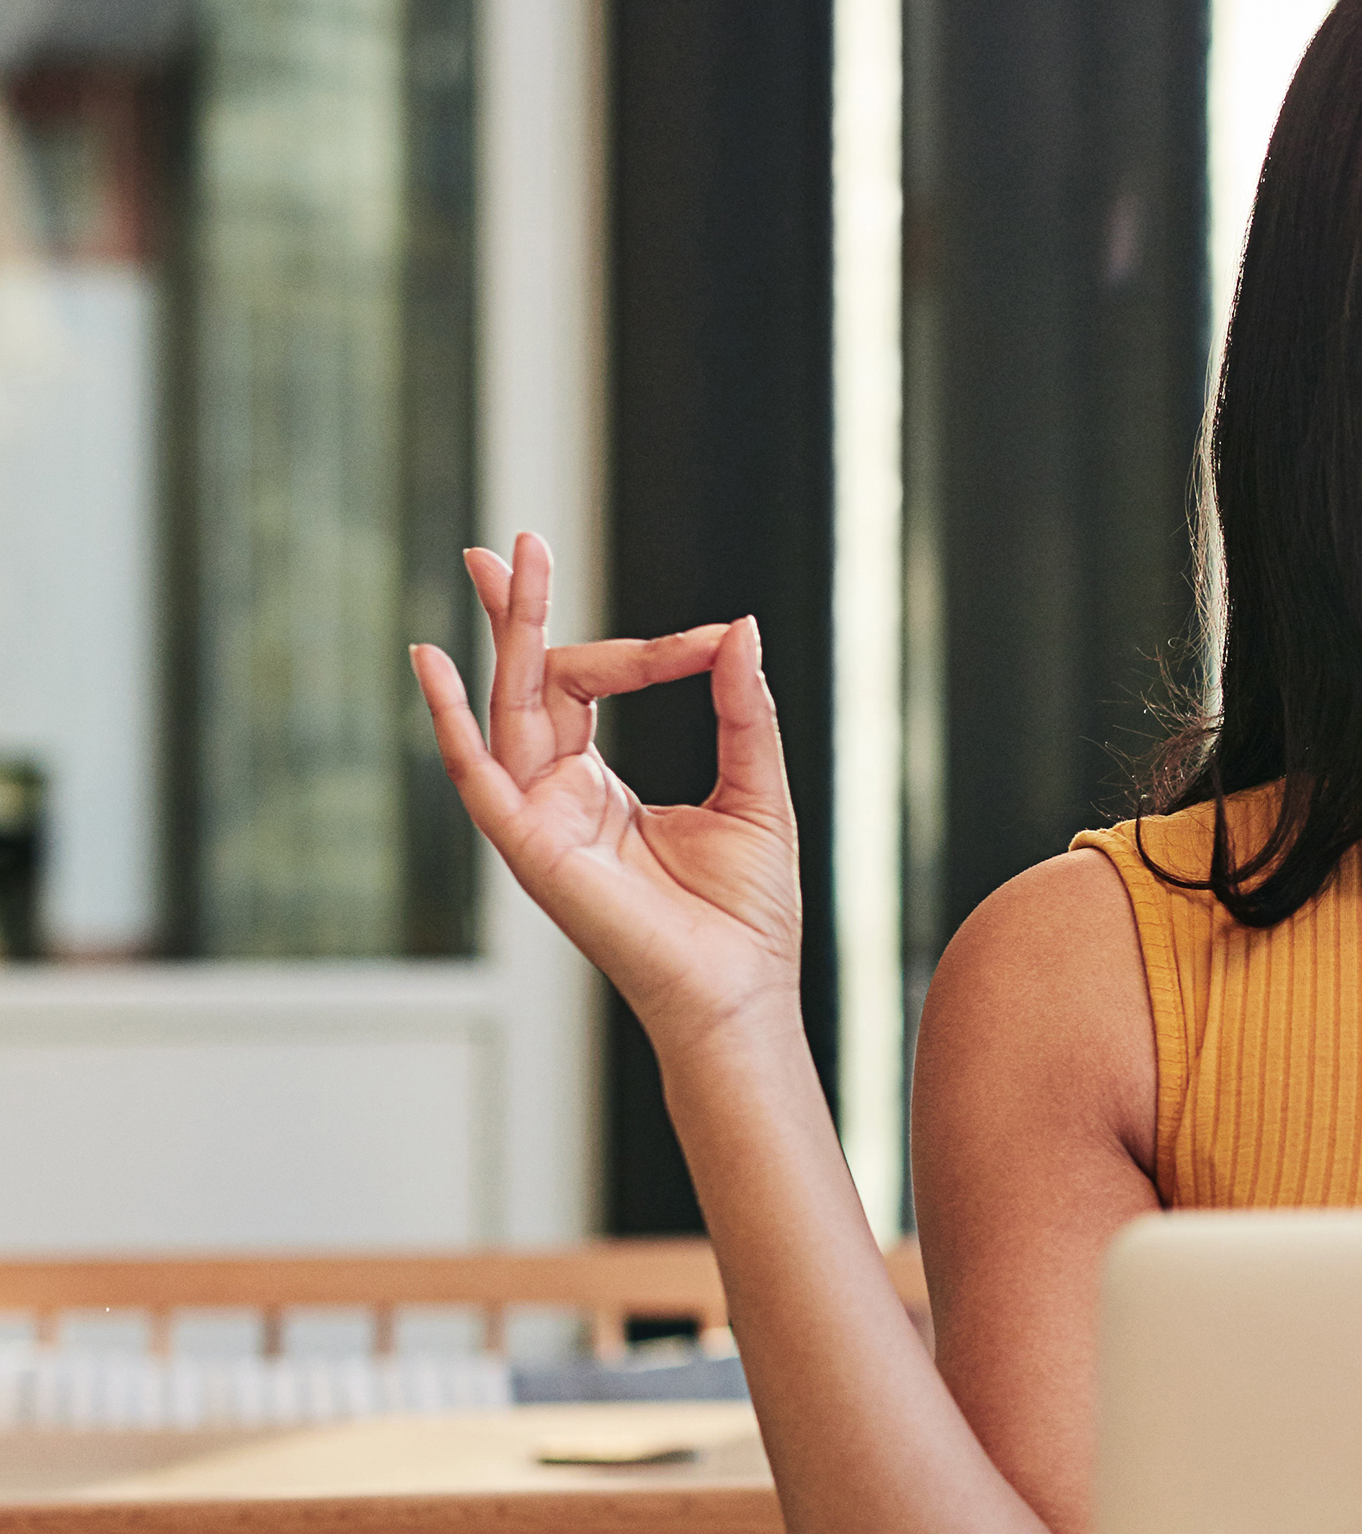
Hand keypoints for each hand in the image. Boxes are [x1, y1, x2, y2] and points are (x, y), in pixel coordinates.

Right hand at [409, 533, 802, 1057]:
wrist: (743, 992)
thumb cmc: (747, 913)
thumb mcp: (756, 790)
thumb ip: (742, 710)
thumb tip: (739, 627)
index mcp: (596, 787)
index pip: (589, 686)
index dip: (647, 651)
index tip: (711, 638)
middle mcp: (554, 797)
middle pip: (528, 684)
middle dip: (521, 612)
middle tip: (523, 541)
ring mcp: (537, 821)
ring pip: (509, 708)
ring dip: (509, 635)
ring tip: (501, 562)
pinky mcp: (531, 850)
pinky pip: (479, 776)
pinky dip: (451, 721)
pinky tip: (433, 662)